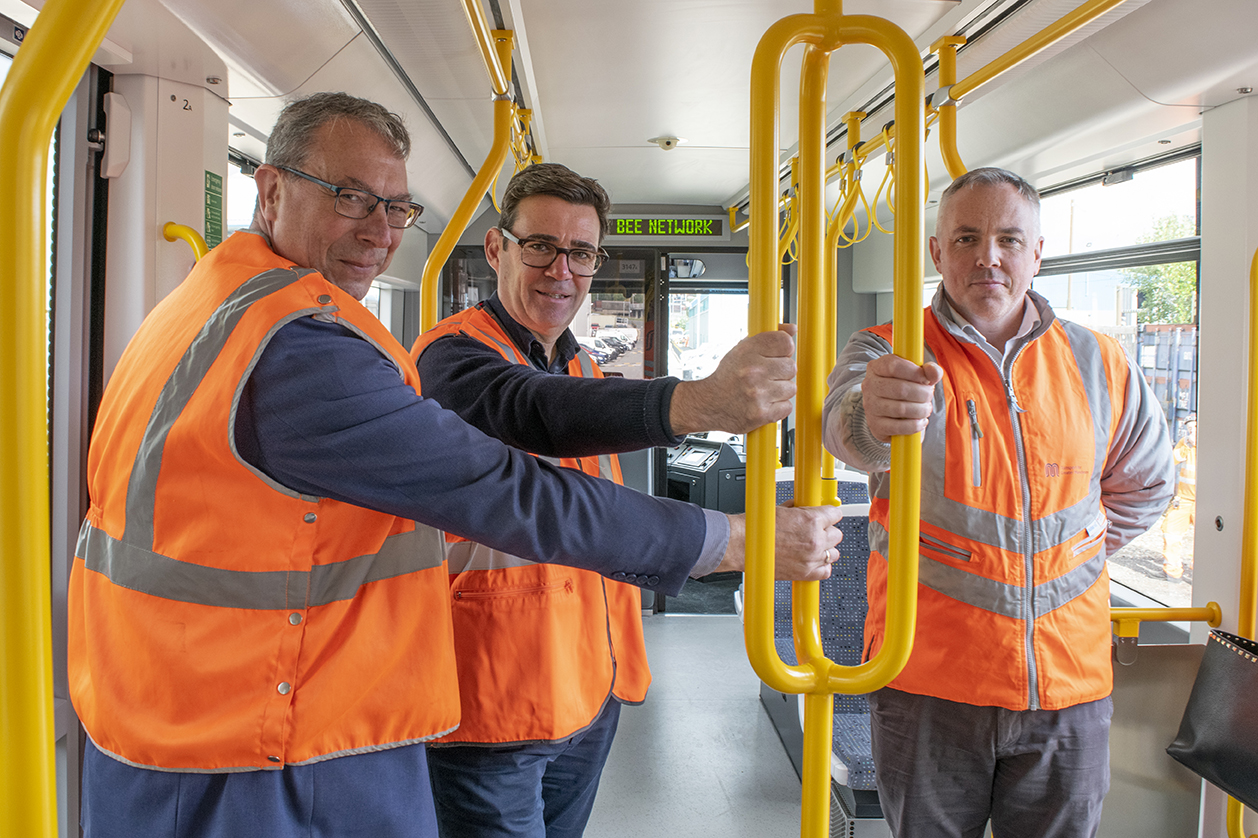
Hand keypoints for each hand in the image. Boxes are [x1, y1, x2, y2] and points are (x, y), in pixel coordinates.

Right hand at [669, 325, 796, 434]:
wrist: (708, 404)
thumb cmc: (727, 377)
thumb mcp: (742, 350)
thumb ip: (768, 337)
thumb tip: (792, 328)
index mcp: (747, 351)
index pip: (785, 342)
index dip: (784, 350)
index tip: (778, 355)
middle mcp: (753, 371)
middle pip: (791, 367)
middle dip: (781, 373)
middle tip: (767, 377)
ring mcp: (758, 394)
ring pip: (791, 388)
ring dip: (780, 391)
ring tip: (764, 391)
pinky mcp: (762, 414)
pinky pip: (787, 406)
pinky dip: (778, 407)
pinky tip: (764, 403)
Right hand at [716, 502, 842, 580]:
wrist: (742, 545)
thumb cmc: (757, 528)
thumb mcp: (783, 509)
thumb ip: (800, 510)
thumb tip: (806, 509)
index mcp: (811, 521)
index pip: (836, 514)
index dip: (829, 515)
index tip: (826, 516)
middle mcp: (815, 540)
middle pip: (837, 535)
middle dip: (827, 531)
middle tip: (816, 531)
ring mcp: (811, 558)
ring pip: (834, 553)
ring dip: (826, 549)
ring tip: (812, 546)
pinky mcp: (805, 573)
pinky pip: (826, 571)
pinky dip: (822, 566)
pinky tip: (812, 560)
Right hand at [862, 354, 943, 442]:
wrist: (888, 412)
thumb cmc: (904, 388)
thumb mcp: (916, 375)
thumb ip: (929, 371)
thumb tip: (934, 372)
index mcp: (876, 367)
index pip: (894, 366)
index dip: (914, 372)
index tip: (926, 379)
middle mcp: (869, 385)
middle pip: (900, 389)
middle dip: (922, 393)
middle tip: (928, 396)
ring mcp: (870, 406)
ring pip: (901, 409)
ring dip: (921, 410)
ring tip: (926, 409)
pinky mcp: (875, 425)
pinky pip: (899, 427)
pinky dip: (915, 425)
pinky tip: (921, 421)